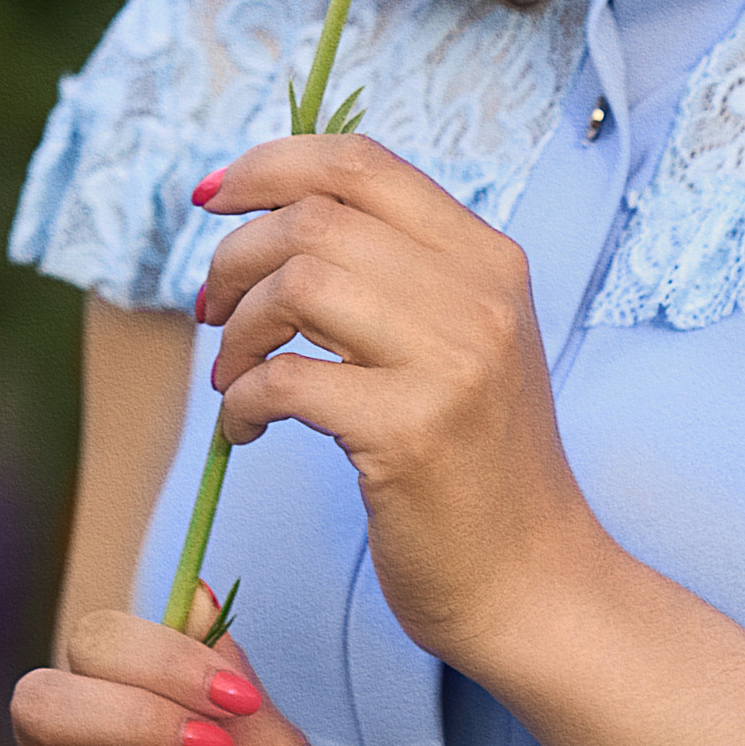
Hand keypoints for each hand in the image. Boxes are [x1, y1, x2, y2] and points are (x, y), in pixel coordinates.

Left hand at [197, 134, 611, 679]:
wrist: (533, 583)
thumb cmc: (478, 468)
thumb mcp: (463, 344)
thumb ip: (397, 275)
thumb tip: (276, 218)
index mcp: (489, 259)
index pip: (362, 162)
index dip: (270, 164)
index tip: (213, 196)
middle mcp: (479, 295)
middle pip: (315, 218)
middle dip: (234, 257)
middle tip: (210, 311)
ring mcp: (451, 362)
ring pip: (298, 284)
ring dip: (236, 330)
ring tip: (231, 377)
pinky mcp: (410, 433)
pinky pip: (284, 381)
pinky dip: (239, 403)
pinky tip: (243, 432)